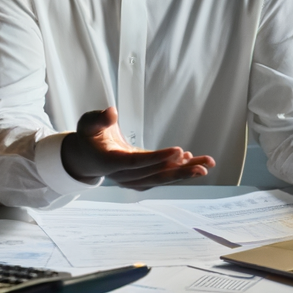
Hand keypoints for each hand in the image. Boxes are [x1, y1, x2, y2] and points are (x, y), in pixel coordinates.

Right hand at [60, 107, 214, 188]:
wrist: (86, 158)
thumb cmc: (88, 138)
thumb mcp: (87, 124)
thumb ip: (98, 119)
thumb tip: (111, 111)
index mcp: (110, 162)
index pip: (136, 162)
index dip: (158, 158)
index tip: (178, 151)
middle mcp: (123, 176)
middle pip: (154, 175)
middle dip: (180, 170)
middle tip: (202, 166)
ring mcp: (133, 180)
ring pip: (161, 178)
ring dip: (185, 172)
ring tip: (205, 165)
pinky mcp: (141, 179)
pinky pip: (161, 177)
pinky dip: (177, 171)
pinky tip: (192, 161)